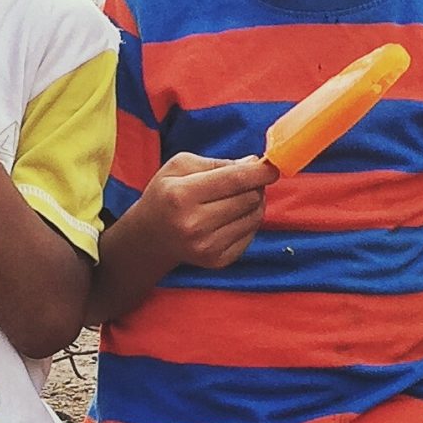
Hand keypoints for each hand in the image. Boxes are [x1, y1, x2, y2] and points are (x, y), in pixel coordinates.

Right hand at [132, 152, 277, 271]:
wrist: (150, 237)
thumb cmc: (166, 195)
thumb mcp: (179, 167)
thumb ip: (217, 162)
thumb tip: (253, 163)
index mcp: (181, 195)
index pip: (234, 180)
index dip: (259, 171)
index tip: (272, 165)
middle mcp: (193, 225)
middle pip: (248, 199)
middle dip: (255, 185)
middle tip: (248, 180)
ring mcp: (206, 247)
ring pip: (254, 217)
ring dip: (254, 203)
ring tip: (239, 197)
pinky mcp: (217, 260)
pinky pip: (250, 235)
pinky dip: (248, 221)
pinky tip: (232, 216)